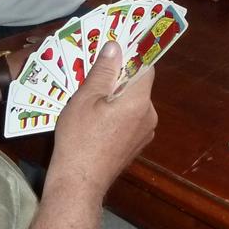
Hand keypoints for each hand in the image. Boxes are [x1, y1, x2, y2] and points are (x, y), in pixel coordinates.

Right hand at [48, 42, 156, 194]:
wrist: (79, 182)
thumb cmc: (79, 138)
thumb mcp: (85, 99)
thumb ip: (103, 71)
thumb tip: (115, 47)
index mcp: (139, 100)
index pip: (145, 67)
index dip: (131, 57)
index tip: (114, 52)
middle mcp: (149, 115)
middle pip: (138, 86)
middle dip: (118, 80)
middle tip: (92, 79)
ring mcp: (145, 133)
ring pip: (133, 104)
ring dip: (116, 99)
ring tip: (89, 103)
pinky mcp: (137, 146)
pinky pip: (130, 121)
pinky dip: (116, 116)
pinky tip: (95, 123)